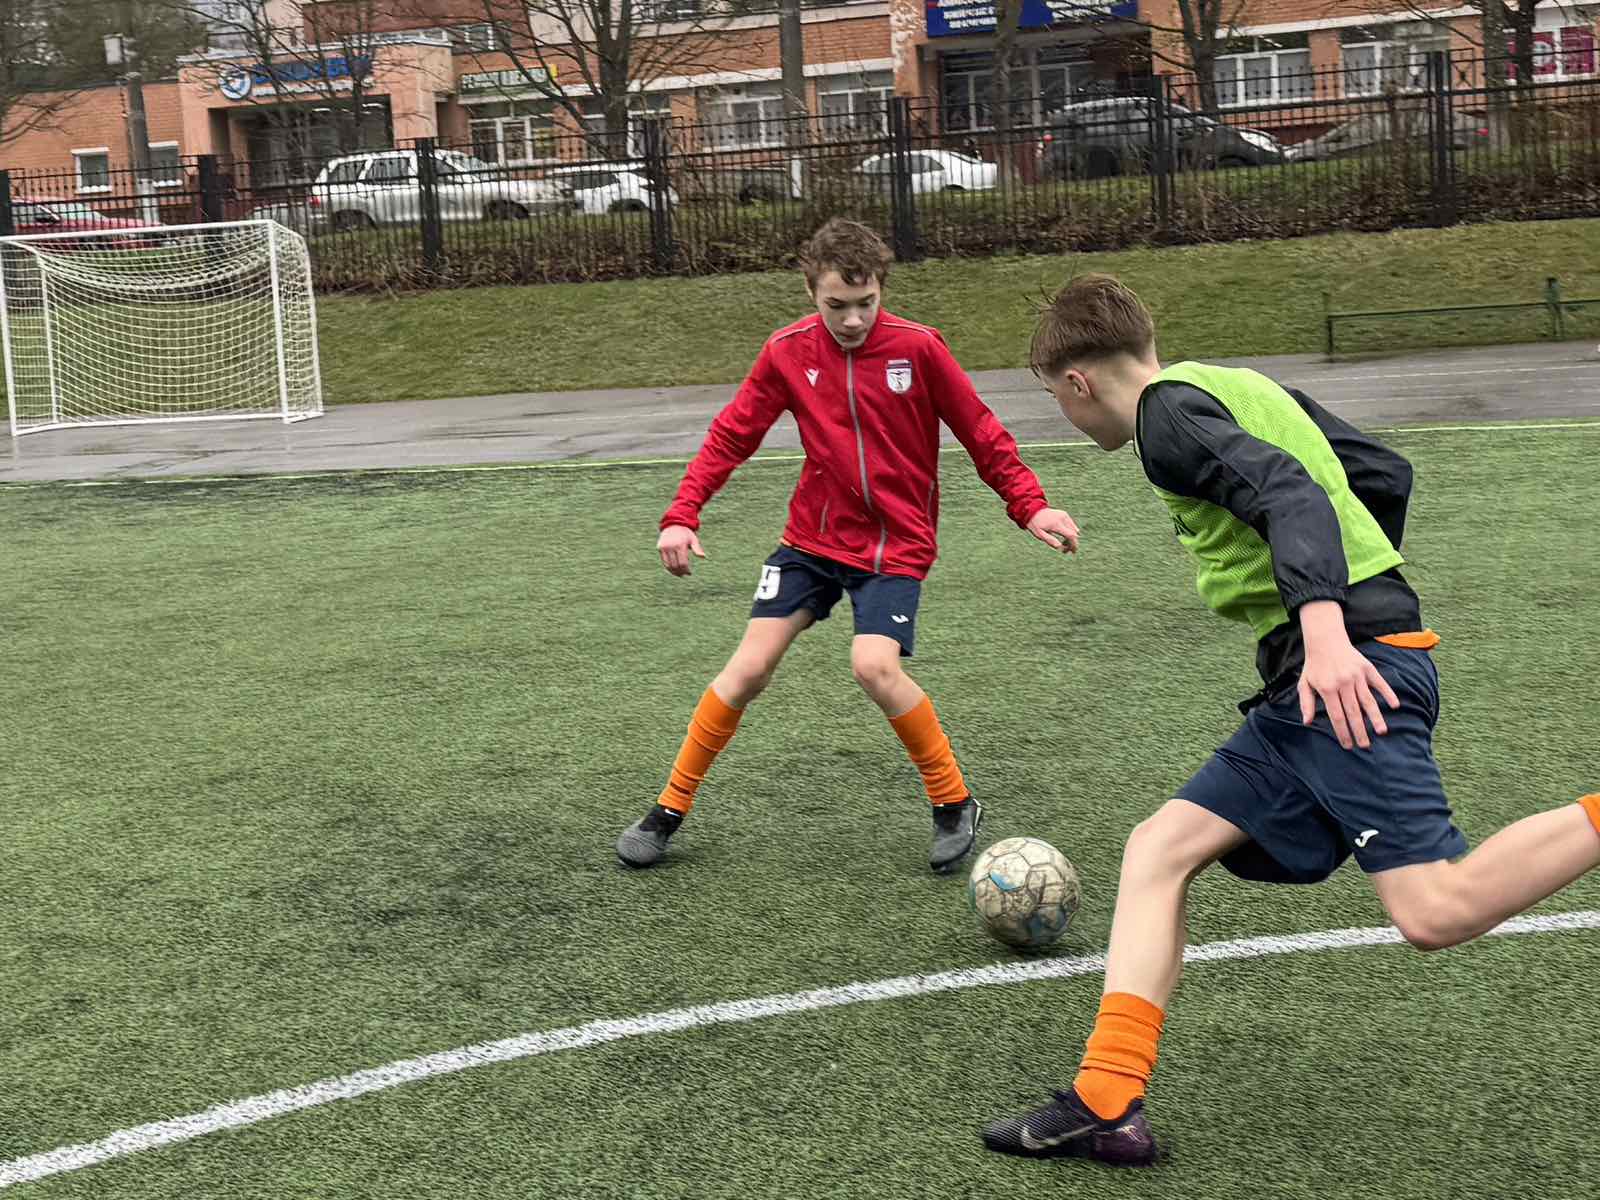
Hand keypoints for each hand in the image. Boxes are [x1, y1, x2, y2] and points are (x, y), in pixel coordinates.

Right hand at [657, 524, 705, 575]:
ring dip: (674, 572)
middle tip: (684, 575)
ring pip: (668, 565)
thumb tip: (703, 557)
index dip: (686, 570)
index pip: (683, 563)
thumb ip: (697, 549)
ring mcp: (664, 547)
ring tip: (679, 574)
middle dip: (680, 572)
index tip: (689, 573)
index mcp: (680, 545)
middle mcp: (671, 547)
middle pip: (676, 566)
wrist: (673, 523)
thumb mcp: (693, 539)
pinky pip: (664, 561)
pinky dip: (668, 567)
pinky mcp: (660, 548)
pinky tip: (673, 570)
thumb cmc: (686, 533)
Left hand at [1026, 507, 1079, 553]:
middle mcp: (1062, 518)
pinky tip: (1064, 535)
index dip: (1074, 544)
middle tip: (1065, 550)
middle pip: (1074, 533)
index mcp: (1056, 524)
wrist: (1032, 511)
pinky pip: (1071, 525)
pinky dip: (1070, 532)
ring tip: (1063, 543)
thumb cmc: (1035, 524)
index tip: (1073, 552)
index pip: (1071, 535)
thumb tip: (1060, 548)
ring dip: (1071, 538)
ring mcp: (1064, 515)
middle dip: (1072, 543)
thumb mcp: (1039, 534)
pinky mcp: (1064, 514)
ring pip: (1074, 529)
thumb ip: (1050, 540)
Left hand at [1296, 601, 1399, 749]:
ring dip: (1376, 717)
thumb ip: (1306, 703)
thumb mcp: (1305, 683)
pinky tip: (1394, 705)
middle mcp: (1343, 683)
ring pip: (1368, 700)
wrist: (1325, 640)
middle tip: (1365, 746)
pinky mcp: (1367, 668)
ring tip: (1381, 732)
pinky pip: (1379, 683)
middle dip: (1359, 731)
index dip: (1342, 732)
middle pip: (1353, 712)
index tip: (1348, 745)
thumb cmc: (1314, 665)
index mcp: (1327, 688)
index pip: (1337, 716)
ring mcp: (1357, 676)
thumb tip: (1307, 722)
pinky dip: (1387, 693)